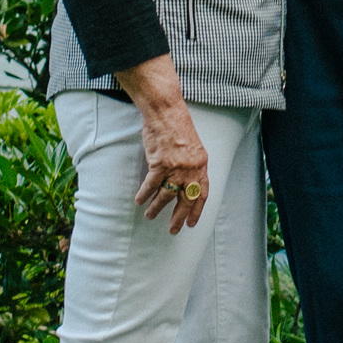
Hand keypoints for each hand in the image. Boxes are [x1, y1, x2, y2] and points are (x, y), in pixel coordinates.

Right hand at [135, 99, 211, 230]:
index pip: (202, 193)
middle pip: (186, 200)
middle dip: (179, 217)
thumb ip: (191, 164)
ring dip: (157, 208)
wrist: (166, 112)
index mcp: (201, 165)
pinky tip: (140, 201)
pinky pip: (151, 185)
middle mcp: (191, 169)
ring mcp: (175, 167)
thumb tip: (186, 181)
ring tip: (150, 216)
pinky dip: (144, 195)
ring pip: (166, 195)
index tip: (191, 222)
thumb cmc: (177, 126)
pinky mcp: (160, 164)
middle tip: (173, 230)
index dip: (197, 209)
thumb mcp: (193, 146)